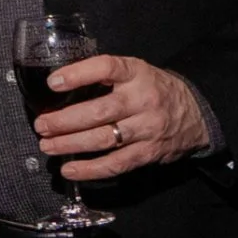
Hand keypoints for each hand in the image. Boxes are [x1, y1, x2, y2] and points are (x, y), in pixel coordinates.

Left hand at [32, 54, 209, 181]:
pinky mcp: (148, 153)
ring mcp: (147, 128)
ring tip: (48, 146)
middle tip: (41, 125)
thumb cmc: (153, 89)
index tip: (53, 83)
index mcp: (137, 73)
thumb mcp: (135, 72)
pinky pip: (116, 164)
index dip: (78, 74)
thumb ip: (106, 77)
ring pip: (104, 139)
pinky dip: (90, 170)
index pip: (106, 68)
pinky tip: (69, 170)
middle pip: (100, 111)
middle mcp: (143, 99)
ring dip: (71, 145)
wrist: (195, 112)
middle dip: (64, 120)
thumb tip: (60, 85)